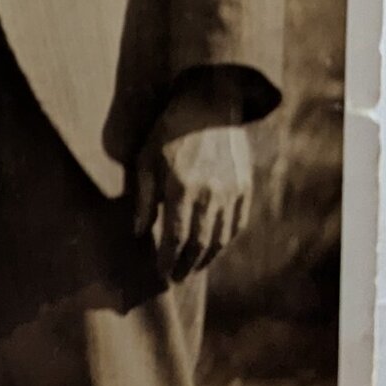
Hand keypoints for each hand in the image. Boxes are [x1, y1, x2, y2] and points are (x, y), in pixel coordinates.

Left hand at [134, 90, 253, 281]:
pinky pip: (238, 223)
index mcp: (181, 188)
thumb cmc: (167, 133)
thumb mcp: (145, 160)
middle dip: (187, 265)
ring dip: (207, 258)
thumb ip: (144, 199)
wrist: (208, 107)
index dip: (168, 259)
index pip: (176, 237)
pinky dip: (226, 240)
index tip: (160, 275)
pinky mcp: (245, 187)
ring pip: (221, 237)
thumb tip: (139, 231)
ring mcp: (232, 192)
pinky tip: (214, 248)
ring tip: (193, 270)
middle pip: (200, 243)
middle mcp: (210, 194)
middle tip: (176, 279)